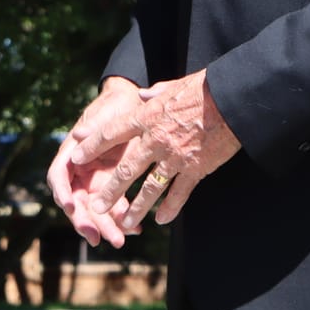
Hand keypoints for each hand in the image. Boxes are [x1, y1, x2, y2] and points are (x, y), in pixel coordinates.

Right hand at [47, 78, 147, 247]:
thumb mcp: (106, 114)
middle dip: (86, 221)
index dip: (62, 192)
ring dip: (105, 227)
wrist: (136, 106)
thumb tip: (76, 135)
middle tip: (98, 238)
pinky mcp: (113, 186)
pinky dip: (122, 220)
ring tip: (120, 240)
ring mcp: (95, 181)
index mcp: (72, 153)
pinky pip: (114, 208)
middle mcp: (80, 171)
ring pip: (95, 211)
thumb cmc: (115, 107)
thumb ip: (93, 127)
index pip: (59, 176)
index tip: (70, 207)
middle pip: (76, 202)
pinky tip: (136, 228)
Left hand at [70, 69, 240, 233]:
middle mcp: (157, 139)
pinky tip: (161, 220)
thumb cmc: (204, 88)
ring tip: (124, 223)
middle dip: (109, 190)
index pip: (112, 132)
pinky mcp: (196, 169)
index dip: (92, 146)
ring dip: (136, 208)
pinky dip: (170, 208)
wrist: (233, 100)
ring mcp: (176, 157)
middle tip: (95, 206)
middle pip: (126, 168)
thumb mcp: (173, 86)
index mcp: (147, 117)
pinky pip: (179, 193)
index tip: (75, 156)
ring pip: (150, 188)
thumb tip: (142, 96)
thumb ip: (154, 95)